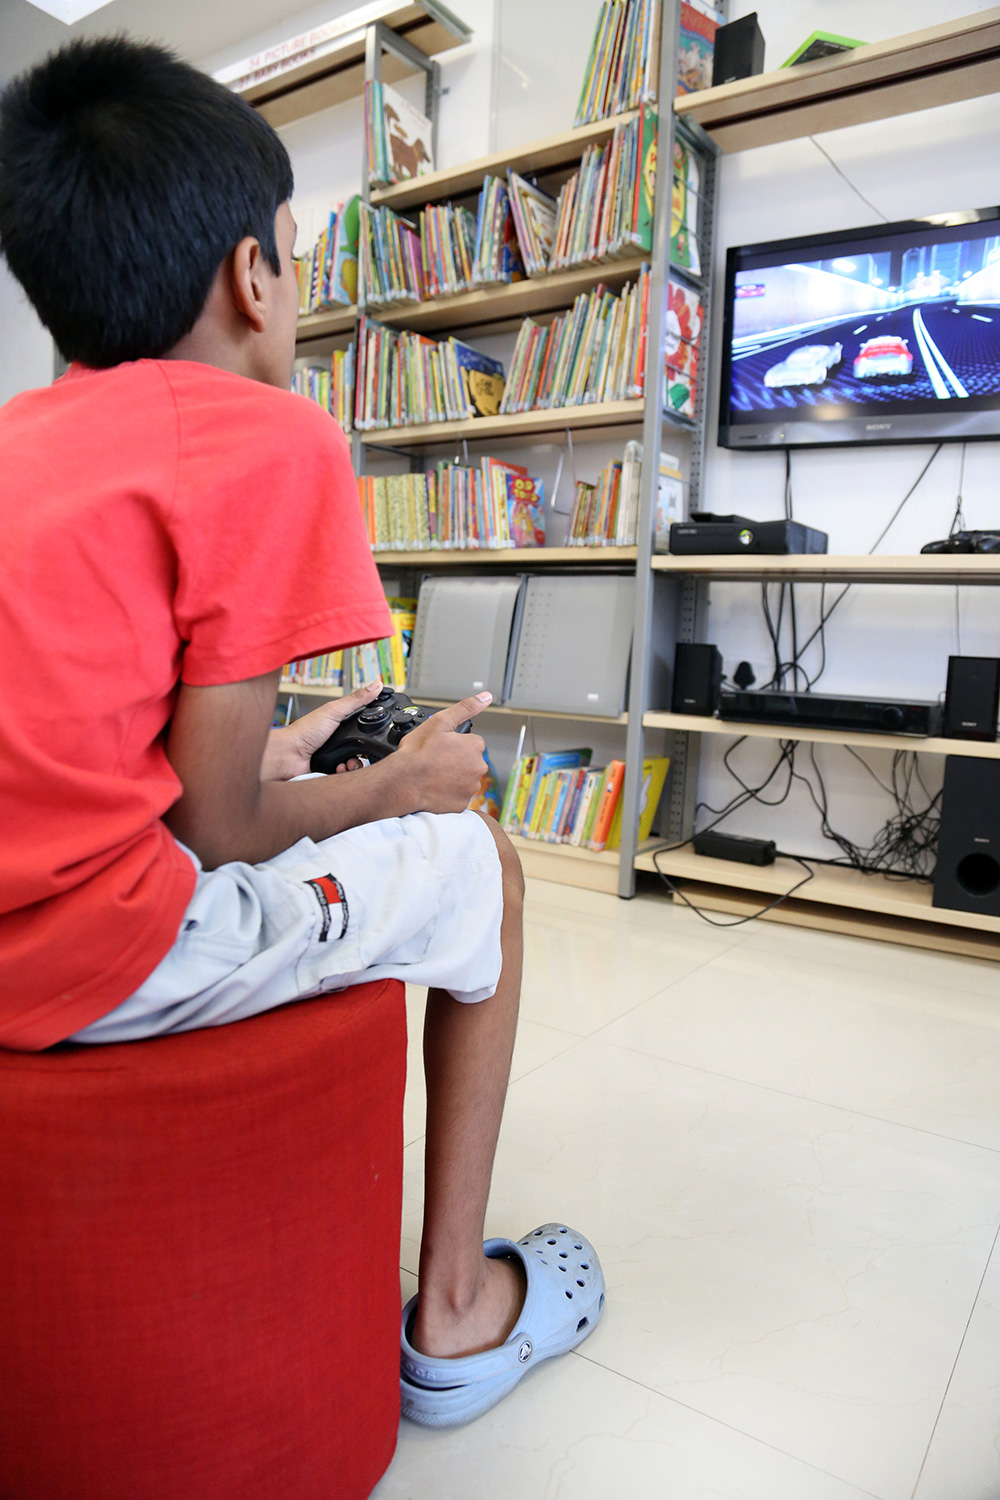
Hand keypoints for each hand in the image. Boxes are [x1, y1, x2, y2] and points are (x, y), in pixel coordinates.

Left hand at [263, 679, 382, 780]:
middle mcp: (341, 741)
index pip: (366, 728)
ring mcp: (337, 756)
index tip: (378, 734)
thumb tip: (376, 685)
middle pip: (364, 748)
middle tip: (361, 751)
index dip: (373, 732)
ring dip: (356, 764)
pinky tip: (339, 767)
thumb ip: (356, 699)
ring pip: (358, 764)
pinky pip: (348, 776)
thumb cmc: (305, 731)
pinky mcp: (333, 770)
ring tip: (348, 762)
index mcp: (342, 725)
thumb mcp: (334, 710)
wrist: (289, 755)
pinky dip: (346, 773)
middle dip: (365, 752)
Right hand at [394, 692, 491, 812]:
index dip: (455, 744)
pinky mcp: (461, 805)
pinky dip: (448, 793)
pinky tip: (435, 787)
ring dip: (453, 777)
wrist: (403, 781)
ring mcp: (470, 788)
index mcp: (475, 747)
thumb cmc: (418, 753)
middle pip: (469, 761)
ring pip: (464, 779)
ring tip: (434, 774)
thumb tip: (486, 697)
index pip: (471, 742)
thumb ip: (465, 708)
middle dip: (456, 761)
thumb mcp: (440, 721)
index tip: (441, 747)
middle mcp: (478, 768)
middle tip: (436, 761)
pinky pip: (457, 796)